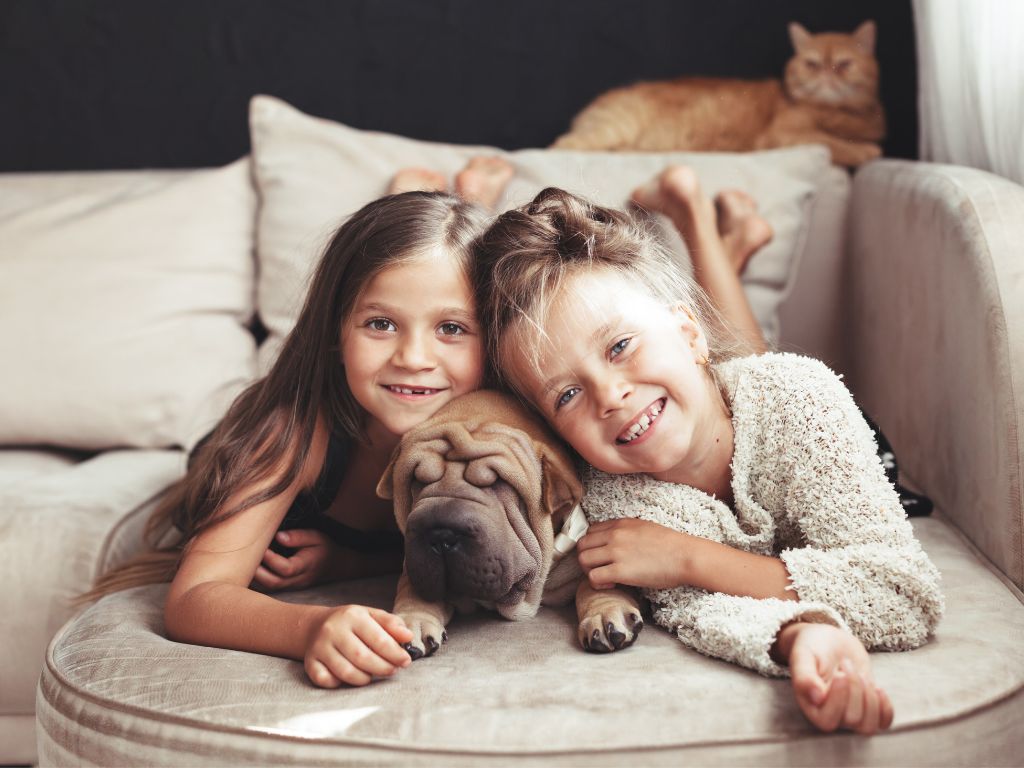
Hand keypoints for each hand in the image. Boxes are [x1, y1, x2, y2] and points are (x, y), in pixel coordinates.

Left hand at [254, 529, 339, 590]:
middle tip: (246, 558)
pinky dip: (256, 581)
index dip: (271, 559)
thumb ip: (298, 536)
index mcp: (306, 565)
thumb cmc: (324, 548)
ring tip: (244, 564)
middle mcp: (298, 580)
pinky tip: (249, 570)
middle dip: (257, 572)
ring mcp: (291, 586)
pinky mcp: (286, 588)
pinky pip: (268, 589)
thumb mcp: (316, 536)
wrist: (335, 566)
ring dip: (254, 578)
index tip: (262, 547)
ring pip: (269, 588)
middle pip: (274, 582)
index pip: (286, 568)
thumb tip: (278, 536)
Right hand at [305, 605, 412, 686]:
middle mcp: (333, 630)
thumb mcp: (372, 616)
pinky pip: (325, 680)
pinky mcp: (310, 662)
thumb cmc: (352, 623)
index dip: (395, 653)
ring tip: (373, 675)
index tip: (406, 661)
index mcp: (352, 616)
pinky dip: (339, 684)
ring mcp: (319, 647)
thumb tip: (408, 637)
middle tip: (393, 670)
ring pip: (345, 672)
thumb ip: (391, 624)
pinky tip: (349, 678)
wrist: (316, 626)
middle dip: (382, 668)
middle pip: (362, 657)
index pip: (378, 639)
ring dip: (364, 679)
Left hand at [577, 518, 686, 589]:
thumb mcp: (644, 527)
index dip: (592, 546)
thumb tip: (614, 542)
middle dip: (587, 559)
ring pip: (583, 560)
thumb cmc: (671, 545)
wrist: (686, 556)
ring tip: (605, 577)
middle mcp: (614, 535)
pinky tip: (612, 584)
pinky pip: (594, 577)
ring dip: (590, 571)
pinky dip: (598, 583)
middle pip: (581, 546)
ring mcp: (616, 552)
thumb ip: (625, 532)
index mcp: (620, 524)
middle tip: (600, 569)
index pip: (589, 532)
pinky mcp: (620, 571)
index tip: (601, 556)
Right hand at [776, 622, 893, 733]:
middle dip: (854, 687)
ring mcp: (851, 714)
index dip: (838, 700)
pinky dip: (885, 707)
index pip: (828, 721)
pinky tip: (878, 688)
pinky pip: (883, 722)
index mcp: (811, 707)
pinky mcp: (868, 708)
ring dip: (870, 698)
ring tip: (860, 675)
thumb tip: (816, 698)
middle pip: (852, 719)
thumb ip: (804, 677)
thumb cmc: (812, 647)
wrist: (829, 640)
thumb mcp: (803, 656)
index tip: (839, 673)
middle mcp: (830, 715)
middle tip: (845, 663)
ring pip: (868, 726)